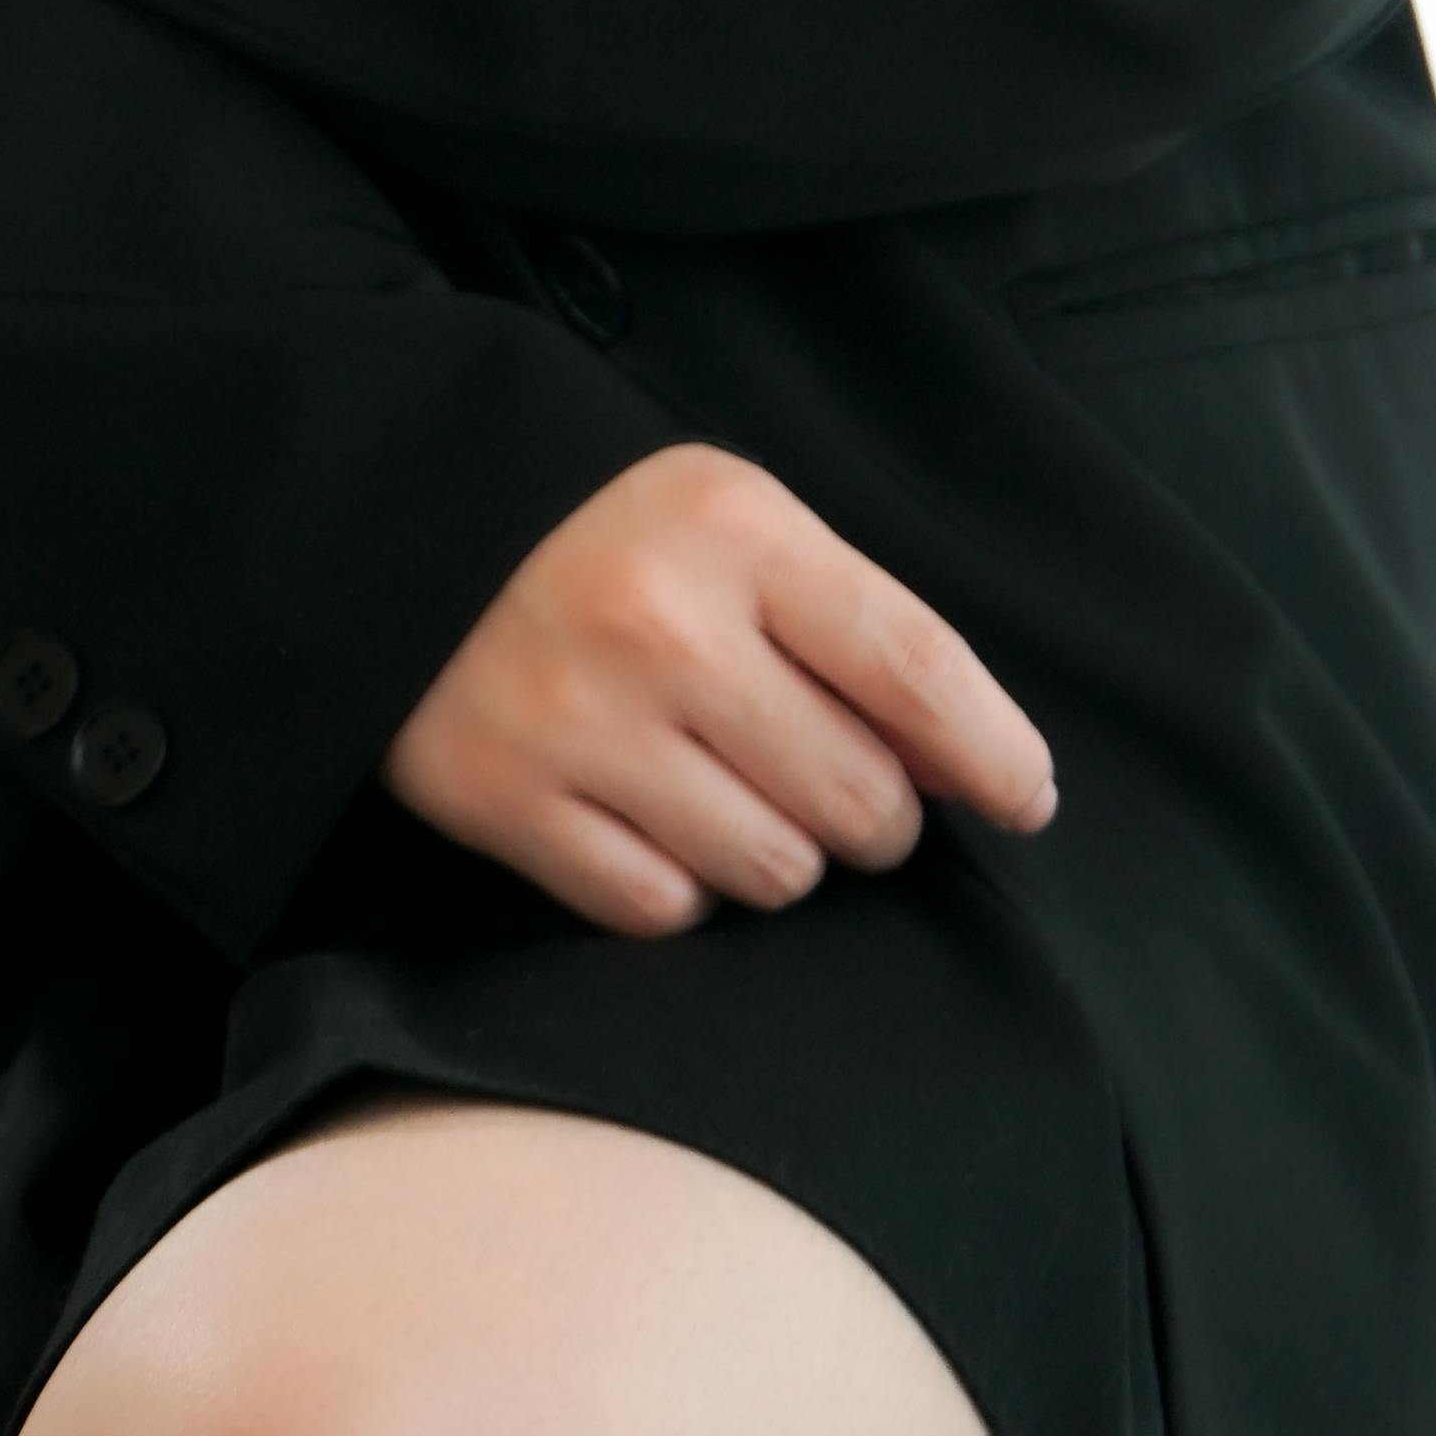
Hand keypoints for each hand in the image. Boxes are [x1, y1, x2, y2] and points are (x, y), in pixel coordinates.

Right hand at [379, 443, 1056, 937]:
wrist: (406, 526)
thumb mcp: (741, 526)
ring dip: (779, 853)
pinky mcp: (507, 800)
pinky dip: (679, 885)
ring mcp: (580, 720)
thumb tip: (974, 768)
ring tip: (729, 785)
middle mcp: (662, 626)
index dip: (995, 753)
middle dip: (872, 809)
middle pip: (859, 800)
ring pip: (773, 874)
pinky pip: (665, 910)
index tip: (1028, 799)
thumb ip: (855, 629)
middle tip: (828, 774)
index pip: (914, 668)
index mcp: (736, 530)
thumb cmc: (615, 537)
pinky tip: (649, 814)